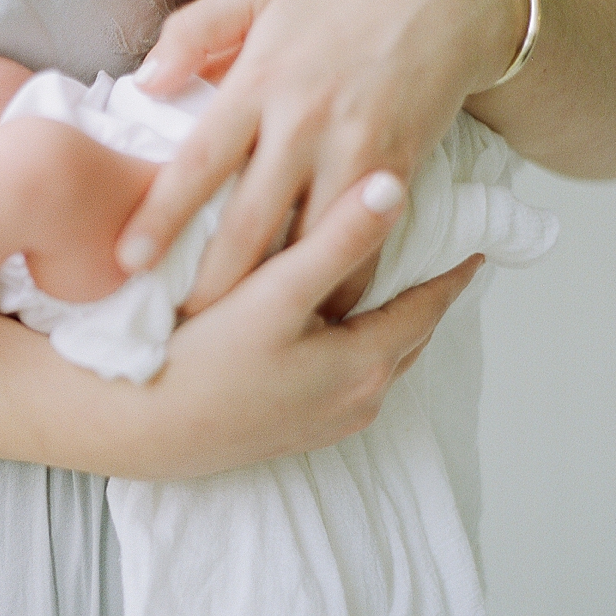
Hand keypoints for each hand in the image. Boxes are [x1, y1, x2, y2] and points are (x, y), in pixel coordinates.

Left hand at [119, 0, 506, 313]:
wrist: (447, 3)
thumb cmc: (336, 0)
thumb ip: (192, 32)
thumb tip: (142, 82)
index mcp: (259, 82)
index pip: (198, 161)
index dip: (160, 216)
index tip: (127, 262)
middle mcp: (303, 123)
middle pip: (247, 223)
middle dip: (210, 283)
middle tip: (177, 326)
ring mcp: (354, 153)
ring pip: (306, 245)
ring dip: (274, 295)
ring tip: (237, 333)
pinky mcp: (396, 174)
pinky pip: (363, 245)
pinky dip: (340, 284)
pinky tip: (314, 311)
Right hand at [152, 171, 482, 475]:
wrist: (141, 430)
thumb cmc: (203, 360)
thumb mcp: (275, 293)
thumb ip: (337, 240)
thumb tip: (395, 185)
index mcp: (364, 363)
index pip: (425, 307)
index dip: (450, 273)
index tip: (474, 246)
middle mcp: (358, 399)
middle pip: (406, 337)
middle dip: (424, 299)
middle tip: (436, 262)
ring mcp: (326, 421)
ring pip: (376, 360)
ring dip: (387, 326)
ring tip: (387, 290)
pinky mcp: (293, 430)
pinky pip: (344, 380)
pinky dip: (353, 349)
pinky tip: (328, 333)